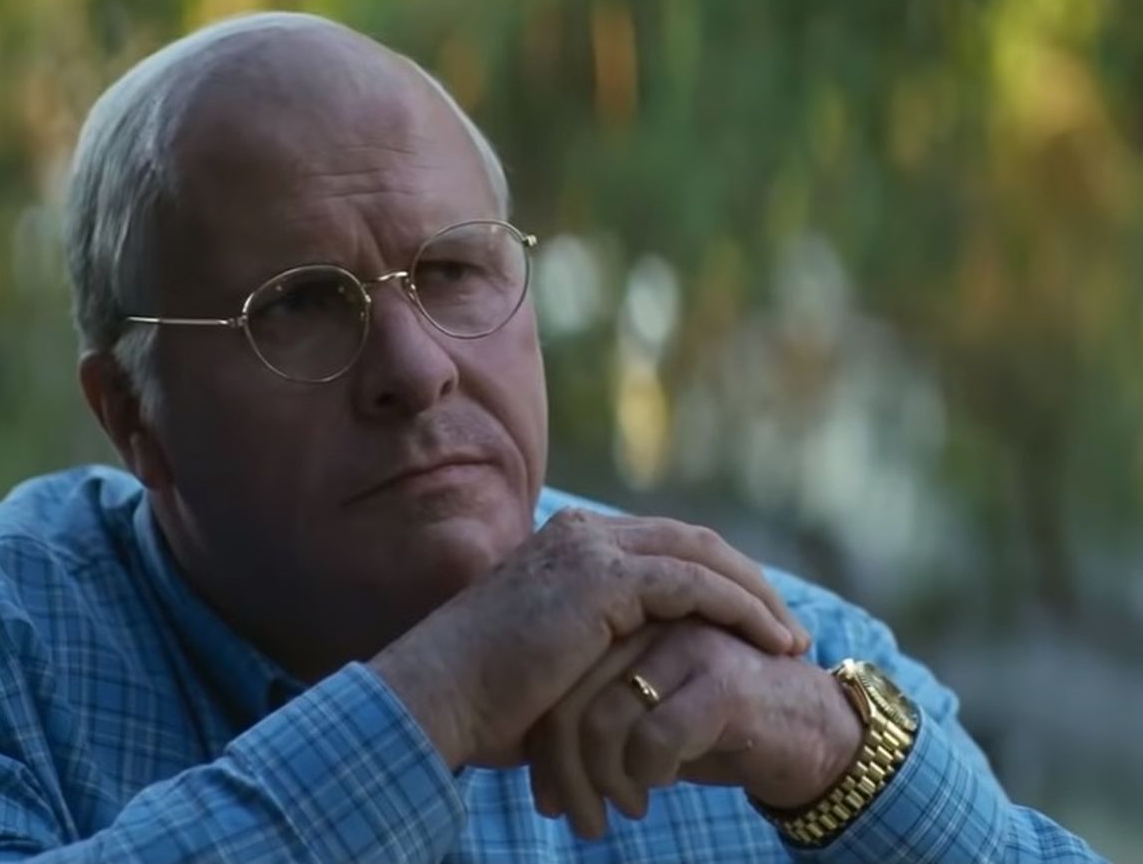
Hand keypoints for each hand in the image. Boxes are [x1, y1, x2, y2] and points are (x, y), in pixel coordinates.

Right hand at [369, 510, 811, 770]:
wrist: (440, 696)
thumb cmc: (483, 697)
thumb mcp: (549, 656)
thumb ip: (592, 644)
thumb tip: (628, 673)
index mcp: (567, 543)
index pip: (661, 546)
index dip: (714, 578)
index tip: (752, 620)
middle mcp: (582, 533)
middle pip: (691, 540)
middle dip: (747, 581)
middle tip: (786, 627)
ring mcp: (592, 549)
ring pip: (703, 556)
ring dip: (757, 596)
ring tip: (791, 641)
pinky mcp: (605, 579)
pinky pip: (696, 585)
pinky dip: (741, 609)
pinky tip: (769, 641)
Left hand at [526, 620, 861, 839]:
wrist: (808, 735)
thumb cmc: (711, 728)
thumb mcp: (640, 716)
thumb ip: (591, 713)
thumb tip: (533, 762)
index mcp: (622, 617)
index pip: (555, 679)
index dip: (544, 746)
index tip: (546, 799)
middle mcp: (649, 621)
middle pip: (570, 697)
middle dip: (564, 770)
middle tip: (569, 817)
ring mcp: (687, 643)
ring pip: (604, 718)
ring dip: (603, 781)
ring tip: (619, 812)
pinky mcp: (724, 680)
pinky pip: (656, 735)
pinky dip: (647, 772)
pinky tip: (658, 786)